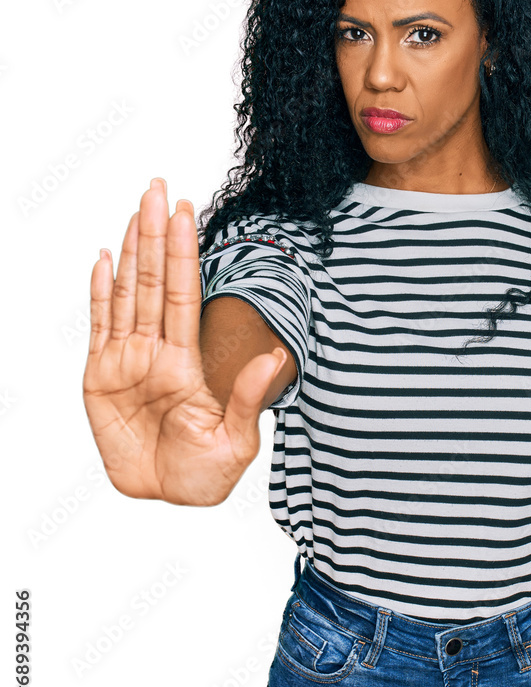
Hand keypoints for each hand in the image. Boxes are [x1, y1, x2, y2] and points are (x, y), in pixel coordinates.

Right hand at [82, 178, 287, 505]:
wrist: (166, 498)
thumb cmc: (205, 475)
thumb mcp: (236, 442)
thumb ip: (247, 398)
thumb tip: (277, 357)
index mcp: (188, 362)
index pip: (184, 294)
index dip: (183, 253)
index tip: (187, 213)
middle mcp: (156, 351)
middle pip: (153, 281)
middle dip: (155, 234)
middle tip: (158, 188)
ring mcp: (127, 361)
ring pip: (126, 294)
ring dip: (129, 251)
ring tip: (134, 210)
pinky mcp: (99, 378)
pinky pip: (98, 327)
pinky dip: (98, 293)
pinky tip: (103, 259)